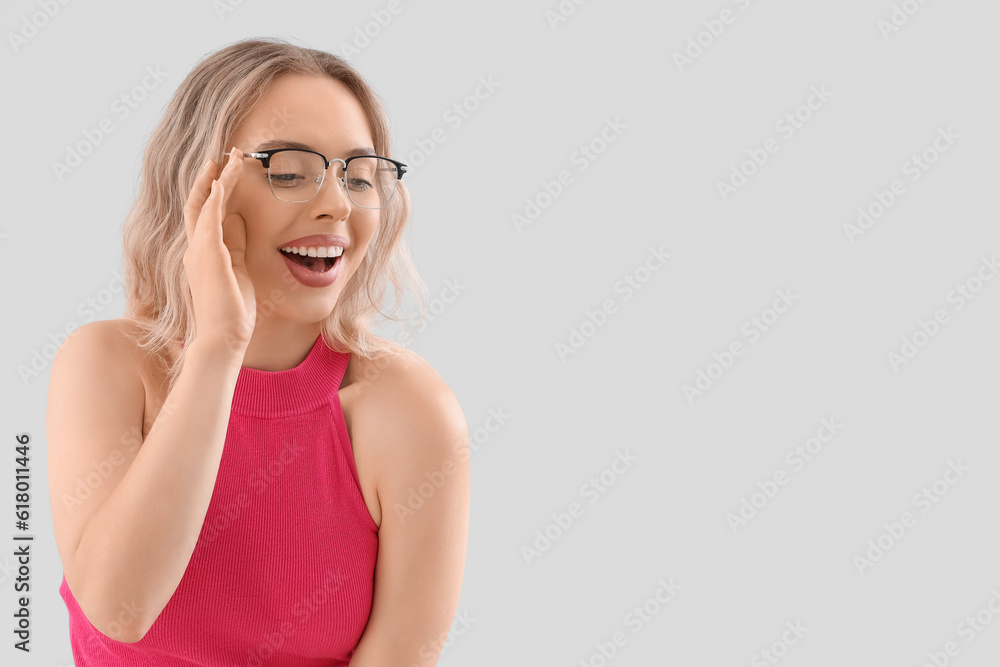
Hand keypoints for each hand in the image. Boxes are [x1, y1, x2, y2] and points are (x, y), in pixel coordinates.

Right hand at [182, 147, 255, 354]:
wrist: (226, 337)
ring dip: (218, 178)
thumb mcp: (239, 269)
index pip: (205, 211)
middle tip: (228, 153)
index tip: (228, 167)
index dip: (215, 187)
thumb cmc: (233, 310)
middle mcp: (196, 248)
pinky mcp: (208, 257)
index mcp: (203, 251)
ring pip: (203, 203)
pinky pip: (208, 219)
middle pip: (198, 200)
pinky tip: (223, 180)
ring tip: (232, 157)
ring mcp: (199, 251)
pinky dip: (214, 197)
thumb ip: (236, 245)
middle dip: (212, 175)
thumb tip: (240, 221)